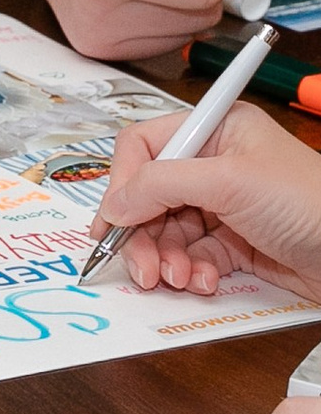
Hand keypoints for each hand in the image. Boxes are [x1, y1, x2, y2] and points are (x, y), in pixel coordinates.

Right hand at [93, 102, 320, 297]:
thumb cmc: (307, 203)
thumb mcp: (228, 182)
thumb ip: (161, 185)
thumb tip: (113, 205)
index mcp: (215, 131)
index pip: (144, 147)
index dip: (124, 182)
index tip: (113, 219)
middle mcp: (215, 164)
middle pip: (148, 194)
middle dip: (140, 232)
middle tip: (138, 265)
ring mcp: (224, 205)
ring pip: (165, 229)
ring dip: (163, 257)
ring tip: (174, 279)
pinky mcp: (235, 243)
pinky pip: (192, 255)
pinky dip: (190, 271)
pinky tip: (203, 282)